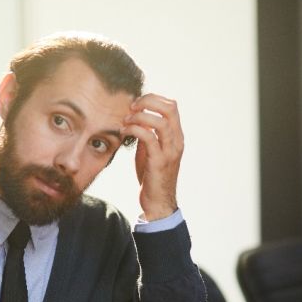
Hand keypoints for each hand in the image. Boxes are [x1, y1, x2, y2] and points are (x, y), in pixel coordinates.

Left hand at [121, 93, 183, 220]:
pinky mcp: (159, 161)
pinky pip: (148, 137)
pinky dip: (134, 130)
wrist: (157, 202)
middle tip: (132, 106)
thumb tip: (136, 118)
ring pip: (160, 121)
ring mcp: (170, 151)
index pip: (171, 106)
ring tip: (126, 120)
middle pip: (170, 108)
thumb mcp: (150, 151)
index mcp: (176, 136)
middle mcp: (177, 141)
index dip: (153, 99)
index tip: (136, 104)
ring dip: (140, 116)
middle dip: (148, 101)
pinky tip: (124, 131)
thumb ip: (147, 134)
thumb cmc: (152, 176)